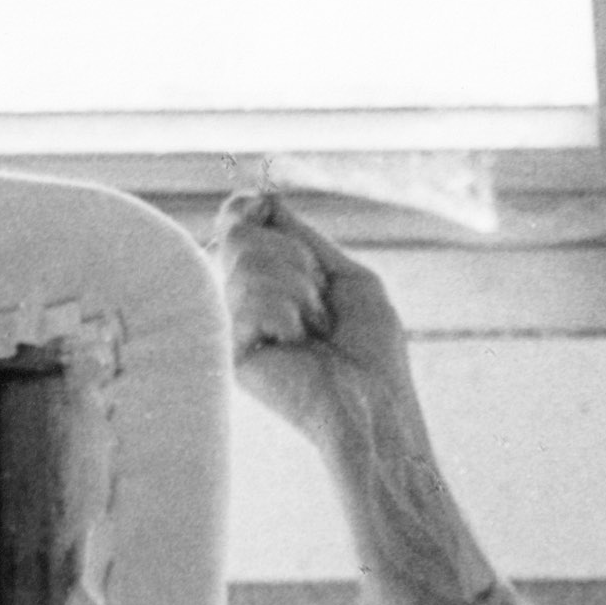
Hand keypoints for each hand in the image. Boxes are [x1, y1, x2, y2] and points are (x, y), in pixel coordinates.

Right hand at [218, 193, 414, 447]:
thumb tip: (266, 199)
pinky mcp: (231, 351)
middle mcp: (245, 304)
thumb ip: (305, 239)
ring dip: (299, 291)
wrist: (374, 405)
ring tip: (315, 331)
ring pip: (248, 262)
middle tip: (320, 304)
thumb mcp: (346, 278)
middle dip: (293, 258)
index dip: (245, 209)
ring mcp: (234, 327)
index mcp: (272, 287)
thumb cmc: (371, 352)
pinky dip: (287, 316)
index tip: (258, 201)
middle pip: (241, 238)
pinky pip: (251, 299)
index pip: (240, 230)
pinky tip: (296, 348)